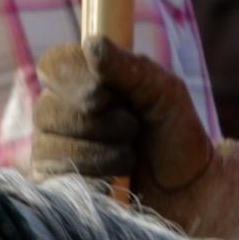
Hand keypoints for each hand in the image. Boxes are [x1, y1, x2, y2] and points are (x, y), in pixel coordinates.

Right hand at [32, 38, 238, 239]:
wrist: (190, 195)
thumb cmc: (176, 138)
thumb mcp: (165, 94)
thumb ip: (130, 68)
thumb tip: (91, 44)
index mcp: (86, 83)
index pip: (54, 65)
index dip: (73, 78)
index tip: (106, 95)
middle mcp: (62, 114)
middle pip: (48, 107)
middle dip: (98, 121)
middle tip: (132, 130)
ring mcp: (53, 150)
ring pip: (50, 142)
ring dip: (99, 151)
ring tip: (130, 159)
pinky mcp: (53, 185)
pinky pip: (52, 175)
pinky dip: (90, 175)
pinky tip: (113, 181)